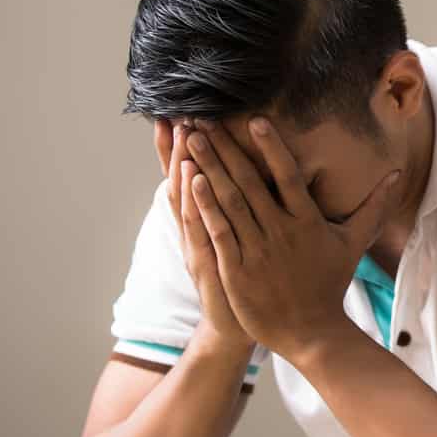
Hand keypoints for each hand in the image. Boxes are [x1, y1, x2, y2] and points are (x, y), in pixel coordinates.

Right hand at [153, 120, 251, 349]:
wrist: (237, 325)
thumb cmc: (247, 281)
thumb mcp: (243, 242)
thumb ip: (248, 210)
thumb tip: (257, 178)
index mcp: (209, 220)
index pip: (192, 175)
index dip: (182, 147)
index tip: (179, 113)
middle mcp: (197, 228)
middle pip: (185, 179)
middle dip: (182, 145)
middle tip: (179, 111)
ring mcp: (199, 243)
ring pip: (187, 198)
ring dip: (183, 164)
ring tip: (181, 133)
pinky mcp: (208, 261)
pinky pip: (198, 227)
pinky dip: (193, 203)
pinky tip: (191, 179)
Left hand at [184, 118, 400, 359]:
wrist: (312, 332)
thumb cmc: (329, 285)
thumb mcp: (354, 243)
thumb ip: (373, 206)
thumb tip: (398, 175)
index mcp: (307, 221)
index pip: (288, 176)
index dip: (272, 147)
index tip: (255, 120)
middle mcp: (282, 232)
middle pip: (250, 182)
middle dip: (225, 148)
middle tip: (204, 118)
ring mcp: (258, 251)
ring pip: (230, 201)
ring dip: (209, 167)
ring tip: (192, 139)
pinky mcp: (237, 270)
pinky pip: (219, 231)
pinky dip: (206, 206)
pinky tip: (191, 181)